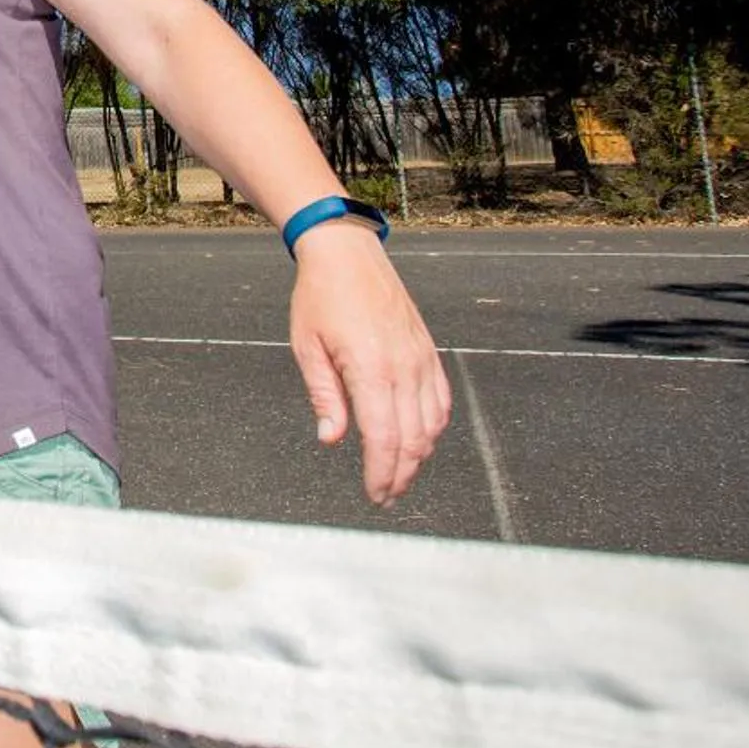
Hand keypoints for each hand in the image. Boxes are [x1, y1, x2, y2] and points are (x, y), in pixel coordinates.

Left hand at [287, 222, 451, 504]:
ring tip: (401, 475)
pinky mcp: (428, 350)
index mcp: (371, 369)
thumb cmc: (320, 297)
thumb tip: (331, 440)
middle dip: (401, 474)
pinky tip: (422, 440)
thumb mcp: (307, 347)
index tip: (374, 494)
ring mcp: (421, 358)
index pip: (384, 438)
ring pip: (432, 424)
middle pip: (413, 439)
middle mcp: (403, 367)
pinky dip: (435, 427)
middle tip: (386, 495)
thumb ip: (324, 397)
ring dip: (419, 456)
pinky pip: (441, 399)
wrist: (347, 253)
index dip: (381, 473)